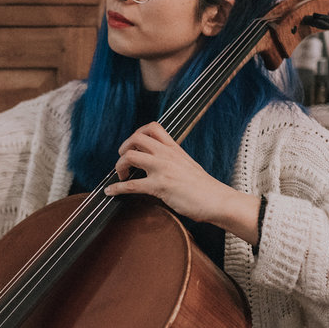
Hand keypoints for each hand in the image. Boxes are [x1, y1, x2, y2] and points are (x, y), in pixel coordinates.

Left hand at [105, 122, 261, 244]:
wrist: (217, 200)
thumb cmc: (205, 188)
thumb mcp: (188, 165)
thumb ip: (173, 161)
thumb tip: (160, 165)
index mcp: (174, 149)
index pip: (153, 127)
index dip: (137, 133)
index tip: (134, 145)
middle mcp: (167, 155)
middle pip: (136, 138)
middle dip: (124, 148)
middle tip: (124, 160)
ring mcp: (162, 169)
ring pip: (130, 156)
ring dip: (119, 166)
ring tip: (119, 175)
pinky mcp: (159, 186)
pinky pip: (131, 185)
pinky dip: (116, 188)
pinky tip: (111, 192)